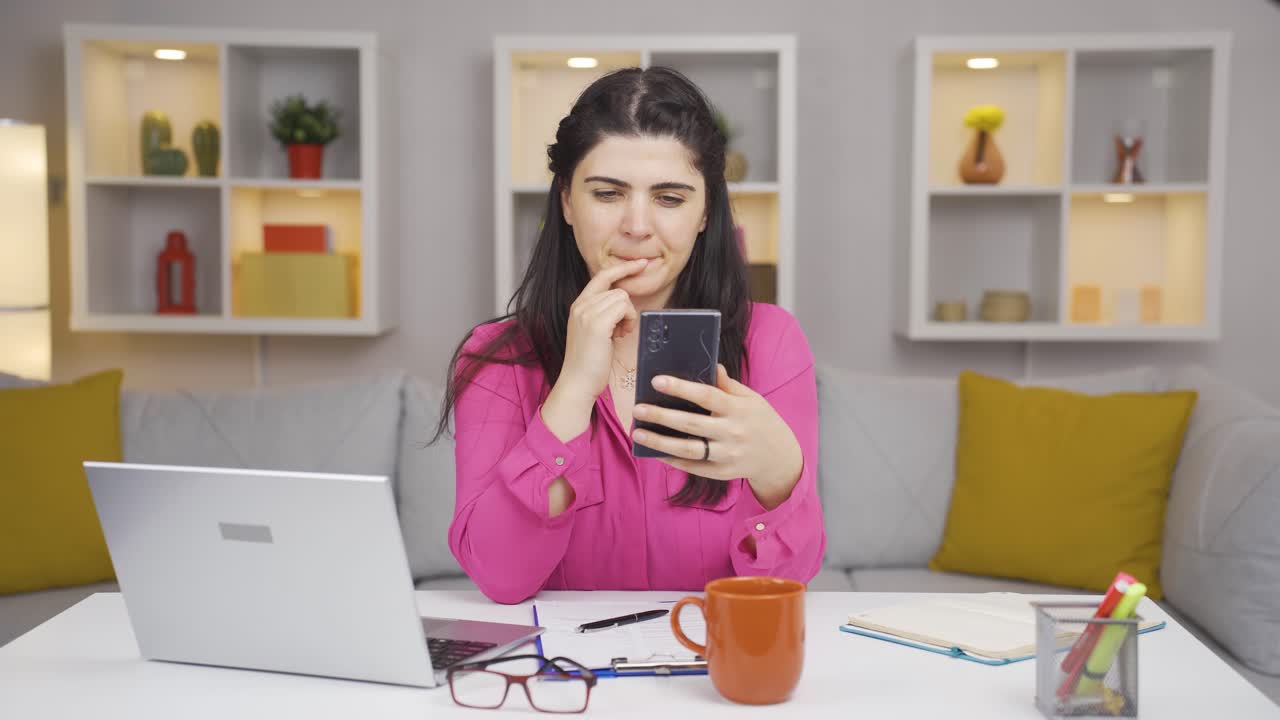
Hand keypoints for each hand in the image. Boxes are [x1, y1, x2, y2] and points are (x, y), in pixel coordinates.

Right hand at [541, 259, 646, 441]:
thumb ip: (603, 314)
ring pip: (622, 297)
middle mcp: (580, 305)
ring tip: (619, 334)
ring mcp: (587, 313)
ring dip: (628, 316)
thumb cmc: (589, 362)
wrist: (577, 382)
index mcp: (578, 305)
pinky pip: (624, 307)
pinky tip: (620, 335)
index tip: (640, 264)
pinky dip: (628, 321)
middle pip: (617, 289)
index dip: (622, 269)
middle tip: (623, 328)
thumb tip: (622, 303)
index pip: (602, 276)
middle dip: (627, 308)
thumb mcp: (594, 332)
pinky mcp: (596, 323)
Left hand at [631, 365, 802, 509]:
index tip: (657, 380)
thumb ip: (728, 385)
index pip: (706, 396)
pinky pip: (691, 466)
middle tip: (637, 408)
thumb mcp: (751, 398)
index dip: (681, 387)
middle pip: (691, 424)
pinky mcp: (721, 472)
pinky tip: (654, 451)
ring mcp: (726, 455)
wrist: (778, 456)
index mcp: (739, 409)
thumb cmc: (760, 420)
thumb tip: (711, 364)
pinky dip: (671, 459)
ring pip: (687, 449)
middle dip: (661, 415)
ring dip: (659, 441)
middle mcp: (732, 433)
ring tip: (638, 433)